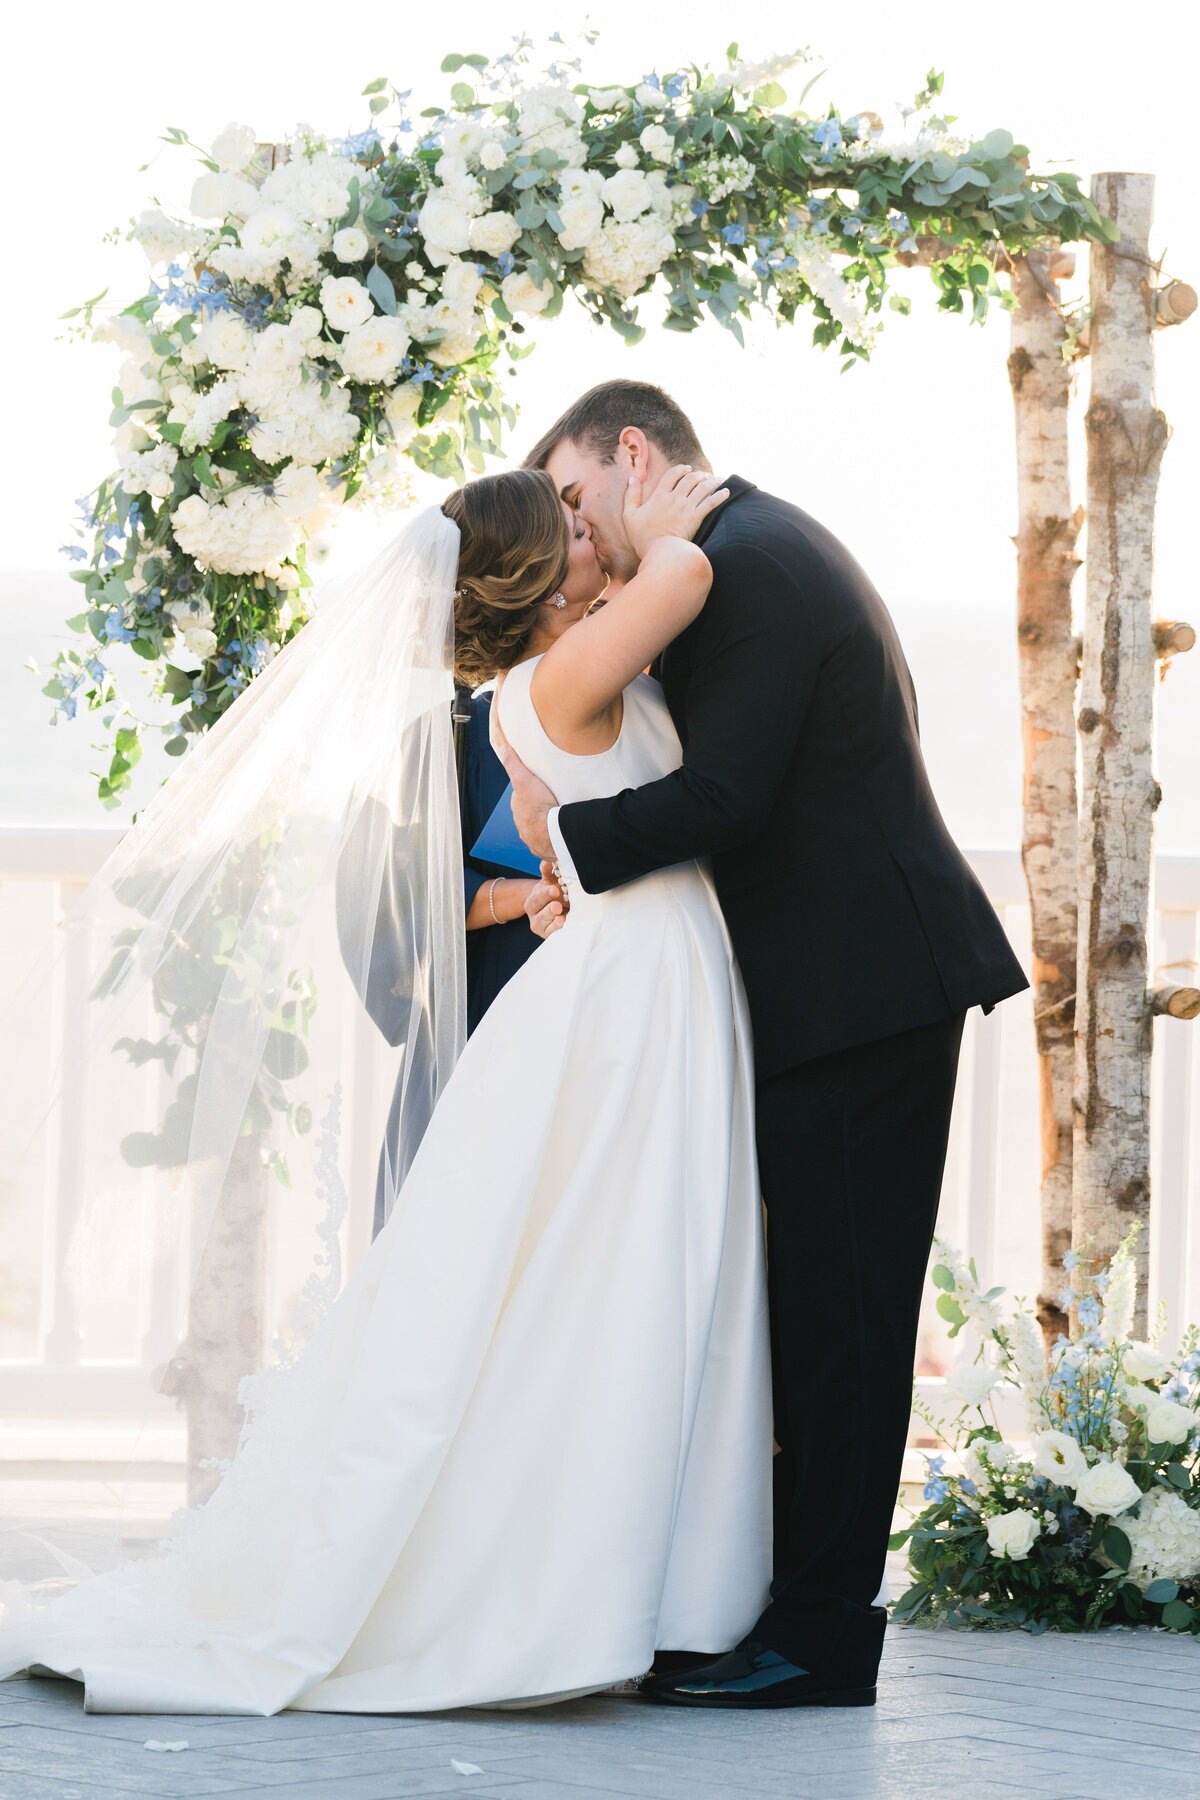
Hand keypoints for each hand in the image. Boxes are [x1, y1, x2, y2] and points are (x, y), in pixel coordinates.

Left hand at [490, 700, 558, 860]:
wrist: (553, 833)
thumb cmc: (539, 807)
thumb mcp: (524, 779)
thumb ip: (514, 764)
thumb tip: (504, 748)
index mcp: (518, 810)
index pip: (521, 798)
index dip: (530, 791)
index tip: (540, 787)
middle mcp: (523, 827)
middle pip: (531, 814)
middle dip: (539, 810)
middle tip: (553, 802)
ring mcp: (534, 839)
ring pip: (540, 830)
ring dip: (547, 826)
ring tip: (559, 819)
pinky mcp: (546, 850)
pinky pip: (549, 844)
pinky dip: (553, 840)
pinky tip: (561, 836)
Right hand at [525, 860, 567, 937]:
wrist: (556, 906)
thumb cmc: (553, 892)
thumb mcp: (551, 881)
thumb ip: (548, 872)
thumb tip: (547, 862)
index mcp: (532, 901)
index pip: (536, 898)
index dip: (545, 894)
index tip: (554, 889)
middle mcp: (534, 915)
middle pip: (539, 913)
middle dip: (549, 909)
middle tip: (557, 905)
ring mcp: (541, 926)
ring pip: (545, 925)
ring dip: (554, 922)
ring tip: (562, 919)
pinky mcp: (549, 935)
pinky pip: (553, 935)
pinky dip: (559, 931)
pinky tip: (565, 926)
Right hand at [623, 465, 729, 560]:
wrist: (658, 551)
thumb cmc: (642, 537)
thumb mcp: (629, 515)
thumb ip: (631, 496)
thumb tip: (632, 478)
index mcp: (659, 496)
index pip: (672, 474)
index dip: (681, 469)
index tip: (687, 468)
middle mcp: (674, 498)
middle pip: (690, 479)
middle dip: (698, 474)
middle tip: (704, 475)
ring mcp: (686, 508)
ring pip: (702, 488)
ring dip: (711, 481)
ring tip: (718, 480)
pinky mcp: (696, 518)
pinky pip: (711, 503)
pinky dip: (720, 496)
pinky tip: (726, 492)